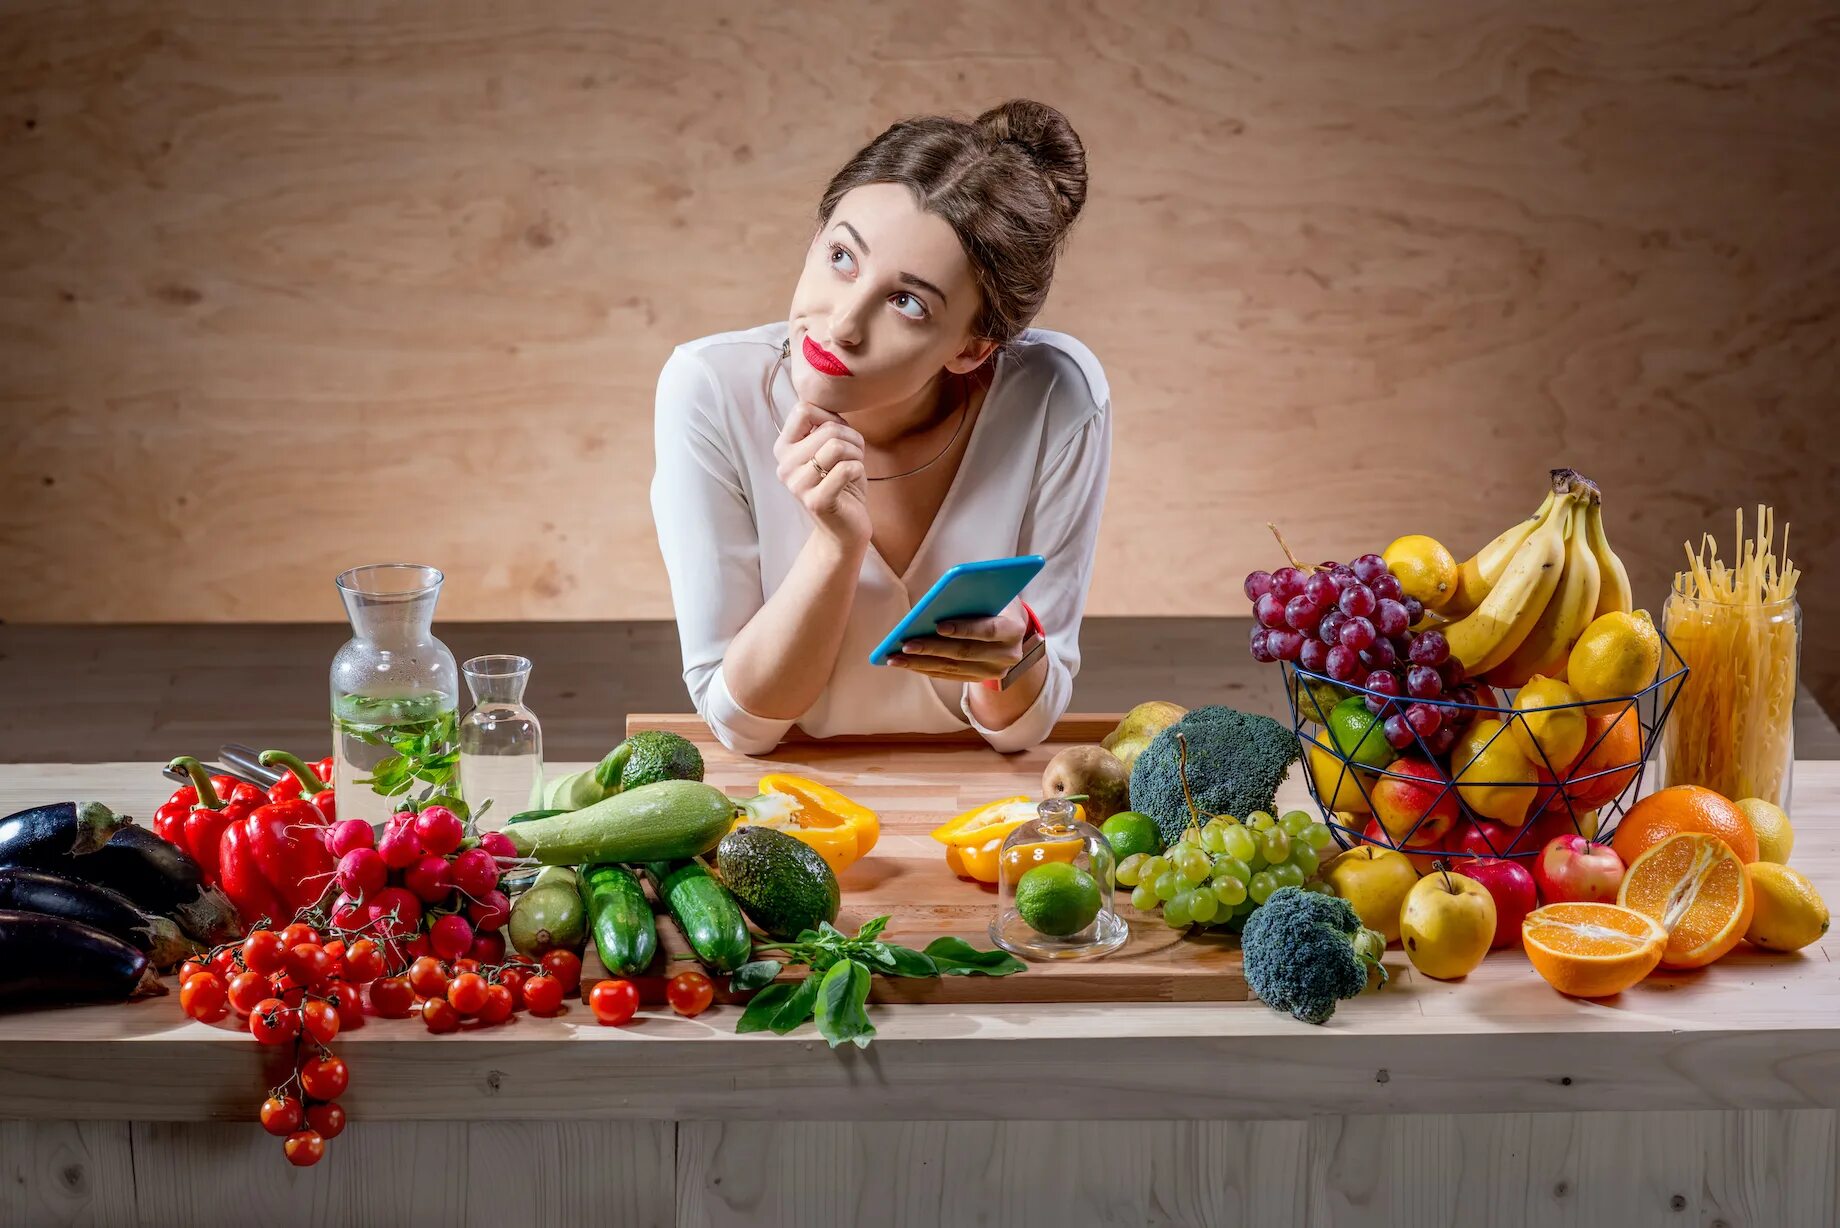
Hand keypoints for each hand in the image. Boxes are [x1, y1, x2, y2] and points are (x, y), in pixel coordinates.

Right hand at [774, 400, 869, 550]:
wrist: (844, 527)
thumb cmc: (841, 482)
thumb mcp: (829, 447)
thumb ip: (825, 424)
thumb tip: (829, 395)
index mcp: (784, 447)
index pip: (804, 409)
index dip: (831, 417)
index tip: (839, 435)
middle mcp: (784, 465)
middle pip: (827, 428)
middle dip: (851, 438)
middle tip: (855, 454)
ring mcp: (797, 484)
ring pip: (837, 446)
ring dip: (856, 454)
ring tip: (854, 466)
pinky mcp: (815, 501)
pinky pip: (846, 469)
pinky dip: (858, 470)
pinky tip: (853, 480)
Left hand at [889, 599, 1031, 682]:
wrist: (1011, 624)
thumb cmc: (994, 599)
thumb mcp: (991, 590)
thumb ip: (973, 592)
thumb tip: (938, 598)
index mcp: (1014, 629)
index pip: (989, 630)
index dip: (965, 629)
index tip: (939, 626)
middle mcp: (1007, 655)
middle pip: (965, 653)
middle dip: (933, 648)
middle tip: (906, 644)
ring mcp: (993, 671)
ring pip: (953, 668)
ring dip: (921, 663)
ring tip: (895, 658)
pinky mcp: (979, 677)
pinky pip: (948, 675)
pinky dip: (925, 669)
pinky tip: (905, 663)